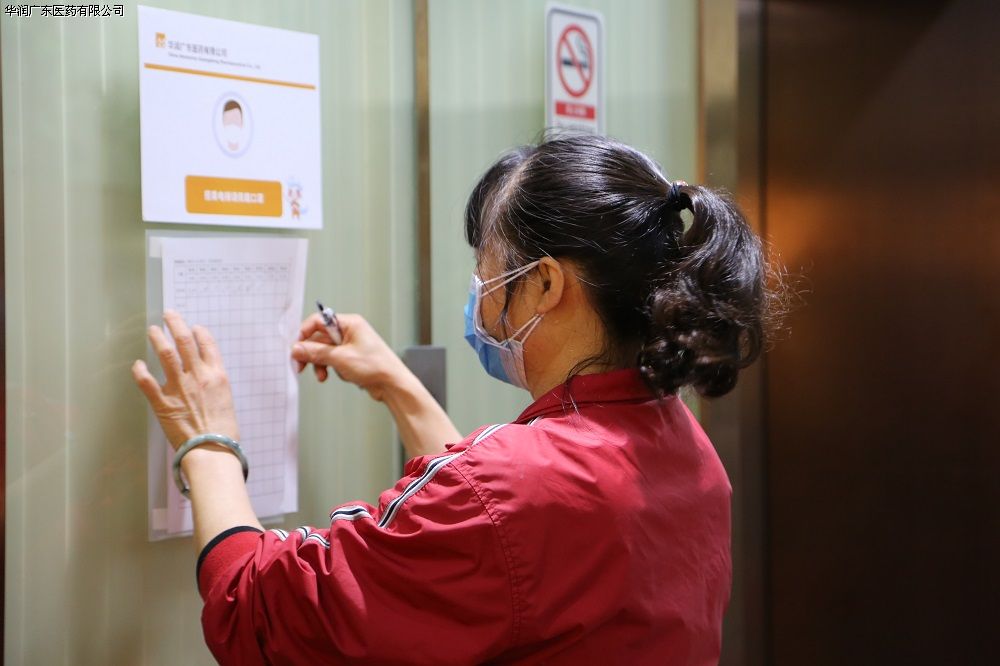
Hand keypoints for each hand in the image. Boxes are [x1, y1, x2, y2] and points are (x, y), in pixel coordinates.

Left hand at [132, 310, 240, 449]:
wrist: (213, 450)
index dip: (199, 332)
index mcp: (217, 376)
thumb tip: (206, 382)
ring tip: (153, 330)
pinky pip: (146, 381)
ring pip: (166, 354)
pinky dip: (140, 371)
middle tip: (169, 315)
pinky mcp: (163, 403)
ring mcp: (179, 388)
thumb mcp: (227, 401)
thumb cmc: (224, 431)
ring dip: (158, 339)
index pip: (207, 345)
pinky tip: (137, 364)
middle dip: (175, 324)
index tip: (194, 327)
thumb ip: (215, 387)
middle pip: (185, 342)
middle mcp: (198, 376)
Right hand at [291, 313, 407, 401]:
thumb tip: (297, 349)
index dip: (304, 334)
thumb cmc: (376, 367)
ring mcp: (350, 345)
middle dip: (311, 353)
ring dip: (320, 364)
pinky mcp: (351, 357)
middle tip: (301, 365)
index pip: (318, 321)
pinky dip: (329, 368)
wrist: (392, 384)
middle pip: (319, 337)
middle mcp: (350, 331)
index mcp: (349, 323)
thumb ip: (316, 353)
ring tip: (322, 375)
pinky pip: (332, 360)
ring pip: (324, 351)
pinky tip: (333, 375)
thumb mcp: (340, 358)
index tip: (296, 348)